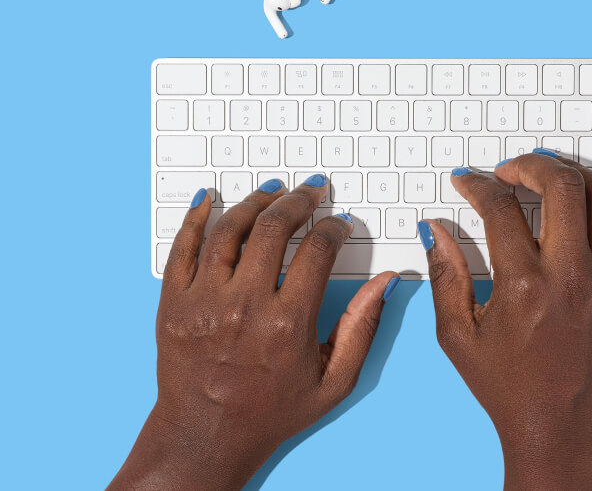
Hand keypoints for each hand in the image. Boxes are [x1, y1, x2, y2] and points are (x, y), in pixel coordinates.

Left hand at [109, 177, 399, 490]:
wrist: (206, 436)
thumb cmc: (272, 411)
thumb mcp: (334, 380)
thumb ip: (363, 327)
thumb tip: (384, 281)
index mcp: (287, 324)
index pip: (317, 251)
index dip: (333, 228)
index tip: (338, 224)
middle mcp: (244, 307)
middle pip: (275, 229)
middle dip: (299, 201)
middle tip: (310, 191)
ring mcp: (203, 302)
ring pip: (230, 229)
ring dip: (255, 201)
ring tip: (272, 190)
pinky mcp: (173, 303)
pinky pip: (182, 247)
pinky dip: (196, 216)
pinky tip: (211, 198)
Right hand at [420, 151, 591, 489]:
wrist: (557, 429)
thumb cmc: (506, 387)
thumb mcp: (457, 335)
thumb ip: (445, 275)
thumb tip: (434, 229)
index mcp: (523, 285)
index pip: (499, 208)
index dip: (477, 186)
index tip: (466, 183)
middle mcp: (570, 275)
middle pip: (559, 187)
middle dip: (529, 164)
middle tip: (509, 170)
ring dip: (574, 174)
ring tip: (550, 174)